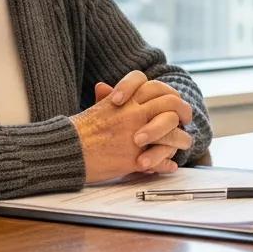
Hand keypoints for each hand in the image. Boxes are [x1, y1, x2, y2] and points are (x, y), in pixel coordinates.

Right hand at [70, 91, 193, 182]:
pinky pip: (161, 160)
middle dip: (183, 110)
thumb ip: (106, 97)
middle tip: (186, 118)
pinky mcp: (135, 158)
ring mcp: (137, 135)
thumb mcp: (94, 108)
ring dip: (181, 138)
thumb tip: (104, 87)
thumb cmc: (78, 131)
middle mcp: (134, 113)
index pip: (154, 86)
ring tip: (184, 142)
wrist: (67, 152)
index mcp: (125, 101)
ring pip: (172, 131)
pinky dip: (168, 163)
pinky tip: (170, 165)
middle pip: (171, 103)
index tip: (171, 100)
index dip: (166, 92)